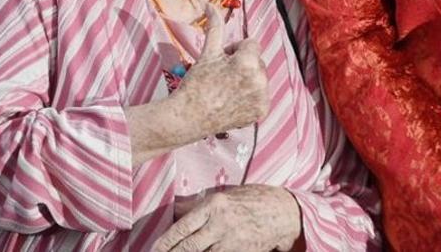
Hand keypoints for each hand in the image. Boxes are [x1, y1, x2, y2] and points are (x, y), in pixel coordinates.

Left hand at [152, 184, 302, 251]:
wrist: (285, 212)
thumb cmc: (254, 199)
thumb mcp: (226, 195)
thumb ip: (200, 205)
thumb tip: (176, 210)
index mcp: (214, 205)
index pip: (182, 227)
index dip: (166, 242)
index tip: (155, 250)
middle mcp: (221, 223)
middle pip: (188, 247)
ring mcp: (232, 241)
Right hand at [171, 5, 269, 137]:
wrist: (190, 116)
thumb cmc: (197, 82)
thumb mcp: (208, 52)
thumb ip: (214, 27)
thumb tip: (209, 4)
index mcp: (248, 62)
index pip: (252, 44)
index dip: (235, 50)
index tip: (222, 61)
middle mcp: (260, 80)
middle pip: (257, 61)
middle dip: (243, 64)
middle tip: (222, 76)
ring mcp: (262, 97)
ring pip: (260, 77)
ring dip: (248, 79)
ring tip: (228, 89)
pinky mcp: (261, 111)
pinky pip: (261, 95)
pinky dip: (250, 96)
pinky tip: (234, 101)